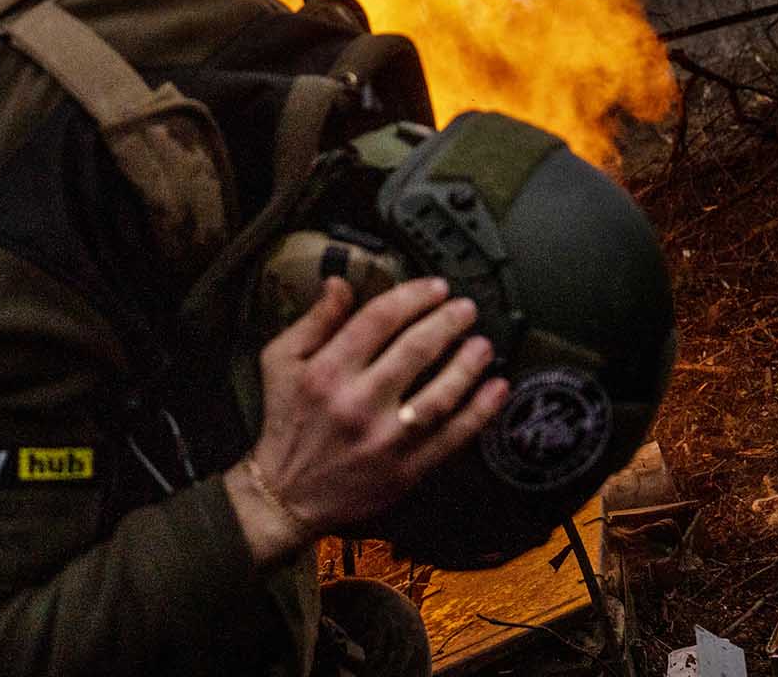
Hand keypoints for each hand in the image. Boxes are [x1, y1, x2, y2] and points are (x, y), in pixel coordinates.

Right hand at [223, 275, 508, 564]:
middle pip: (414, 350)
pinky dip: (480, 411)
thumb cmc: (286, 420)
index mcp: (326, 371)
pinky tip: (497, 389)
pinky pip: (452, 437)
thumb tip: (340, 284)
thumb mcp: (280, 361)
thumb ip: (313, 321)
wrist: (287, 493)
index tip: (434, 287)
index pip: (377, 320)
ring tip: (483, 344)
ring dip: (468, 365)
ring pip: (440, 394)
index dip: (412, 297)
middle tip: (466, 308)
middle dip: (447, 322)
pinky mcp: (406, 469)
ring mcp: (385, 439)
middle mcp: (357, 402)